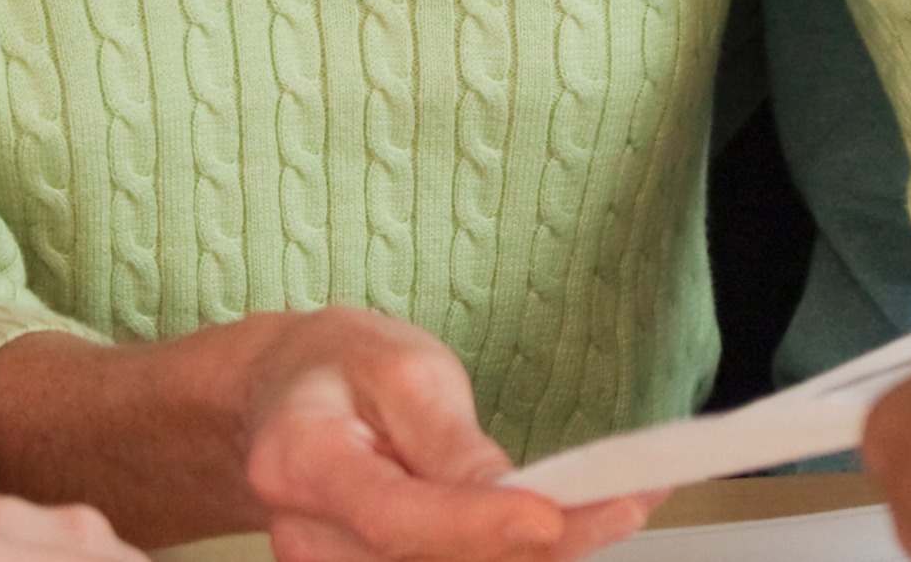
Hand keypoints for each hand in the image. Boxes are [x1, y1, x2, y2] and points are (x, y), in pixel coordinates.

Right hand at [0, 311, 648, 560]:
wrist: (282, 402)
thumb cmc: (339, 372)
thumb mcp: (400, 367)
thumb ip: (449, 440)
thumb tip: (513, 497)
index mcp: (300, 462)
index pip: (393, 516)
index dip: (475, 526)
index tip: (553, 516)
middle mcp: (307, 536)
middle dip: (539, 544)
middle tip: (628, 501)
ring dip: (540, 555)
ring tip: (616, 505)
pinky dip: (517, 557)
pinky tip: (574, 526)